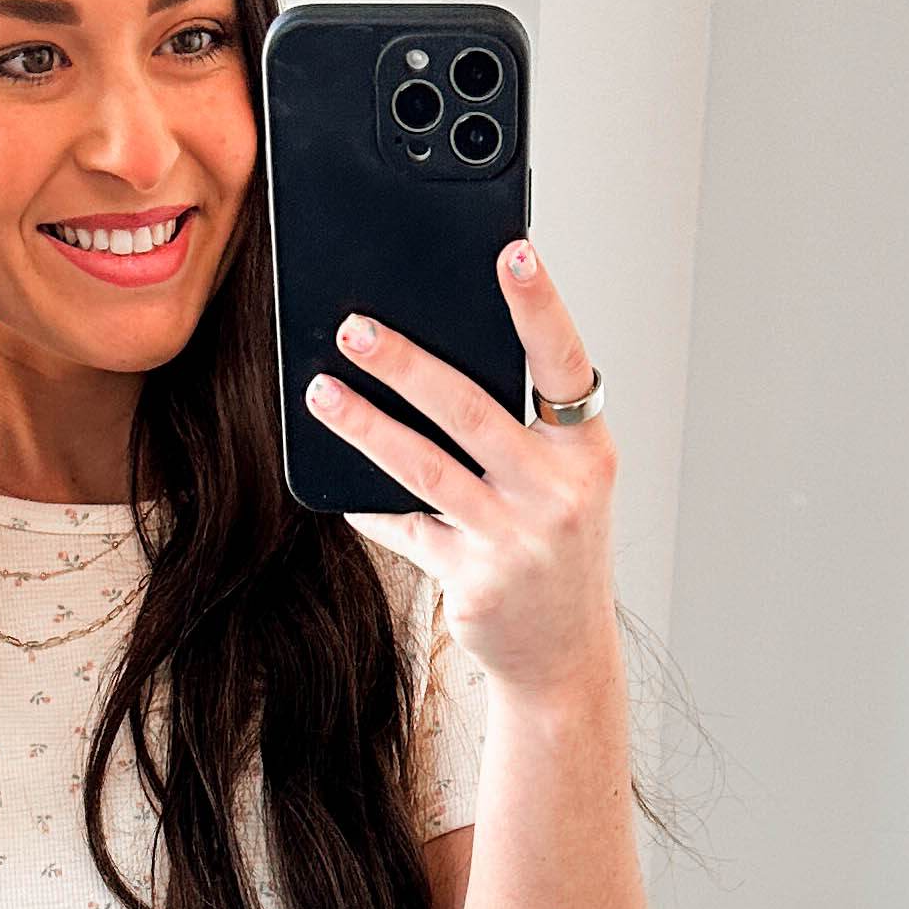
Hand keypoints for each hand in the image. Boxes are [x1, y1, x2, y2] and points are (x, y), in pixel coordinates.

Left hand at [306, 237, 618, 699]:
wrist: (563, 656)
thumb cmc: (556, 548)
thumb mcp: (562, 483)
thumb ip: (521, 428)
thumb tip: (434, 356)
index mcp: (587, 451)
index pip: (563, 362)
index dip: (540, 305)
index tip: (512, 252)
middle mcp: (559, 492)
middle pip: (471, 410)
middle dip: (406, 363)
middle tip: (354, 326)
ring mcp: (516, 541)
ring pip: (425, 468)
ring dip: (365, 425)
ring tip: (321, 391)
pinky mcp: (473, 583)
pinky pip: (406, 529)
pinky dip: (370, 502)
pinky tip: (338, 478)